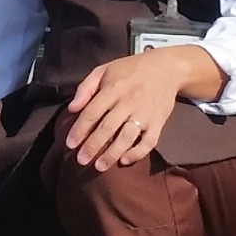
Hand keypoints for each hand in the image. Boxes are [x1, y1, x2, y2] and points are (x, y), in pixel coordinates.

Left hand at [64, 47, 194, 171]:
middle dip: (92, 146)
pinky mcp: (159, 122)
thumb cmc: (130, 70)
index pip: (93, 112)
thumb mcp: (104, 70)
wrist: (166, 68)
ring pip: (127, 137)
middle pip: (107, 128)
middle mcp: (129, 102)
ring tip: (99, 166)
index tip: (70, 144)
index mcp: (113, 88)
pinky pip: (149, 142)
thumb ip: (85, 88)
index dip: (80, 129)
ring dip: (112, 154)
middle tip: (81, 160)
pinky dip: (137, 153)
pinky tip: (124, 160)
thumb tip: (72, 109)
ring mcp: (145, 113)